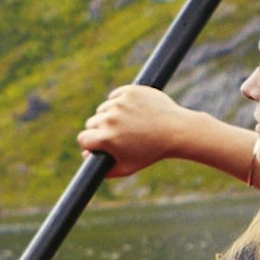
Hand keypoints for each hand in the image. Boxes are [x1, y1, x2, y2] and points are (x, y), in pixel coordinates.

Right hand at [79, 84, 212, 175]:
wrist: (176, 131)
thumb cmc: (152, 152)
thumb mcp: (128, 167)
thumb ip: (104, 168)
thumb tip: (87, 157)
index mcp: (106, 138)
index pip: (83, 138)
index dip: (90, 143)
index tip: (98, 143)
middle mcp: (110, 119)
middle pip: (92, 122)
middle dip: (100, 129)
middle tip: (116, 134)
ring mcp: (120, 103)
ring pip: (103, 109)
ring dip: (110, 115)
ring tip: (128, 124)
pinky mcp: (129, 91)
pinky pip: (115, 96)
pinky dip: (120, 102)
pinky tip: (132, 111)